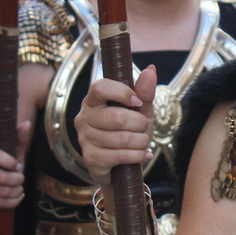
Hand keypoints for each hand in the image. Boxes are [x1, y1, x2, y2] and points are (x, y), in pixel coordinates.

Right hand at [0, 119, 30, 210]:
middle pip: (0, 178)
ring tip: (19, 189)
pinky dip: (11, 202)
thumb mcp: (13, 153)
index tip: (17, 165)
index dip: (8, 161)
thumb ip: (19, 139)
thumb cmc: (5, 166)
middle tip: (21, 179)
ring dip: (15, 192)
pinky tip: (15, 198)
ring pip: (1, 192)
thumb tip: (26, 124)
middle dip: (17, 180)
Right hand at [73, 66, 157, 184]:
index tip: (138, 102)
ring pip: (122, 138)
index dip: (122, 93)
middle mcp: (84, 117)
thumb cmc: (129, 131)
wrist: (121, 165)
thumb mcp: (139, 111)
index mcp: (93, 100)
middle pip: (118, 117)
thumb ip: (144, 92)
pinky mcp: (91, 158)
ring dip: (141, 142)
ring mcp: (84, 139)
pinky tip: (142, 155)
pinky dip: (138, 156)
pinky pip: (121, 155)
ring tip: (142, 143)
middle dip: (140, 124)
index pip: (100, 88)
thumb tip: (151, 69)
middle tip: (143, 128)